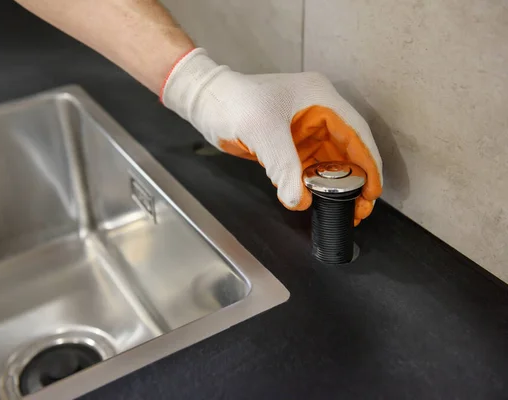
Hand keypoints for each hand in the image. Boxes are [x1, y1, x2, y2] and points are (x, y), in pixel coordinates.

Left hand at [161, 48, 382, 223]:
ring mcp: (304, 126)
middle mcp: (317, 111)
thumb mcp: (263, 133)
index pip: (356, 133)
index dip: (368, 163)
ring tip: (346, 209)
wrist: (206, 102)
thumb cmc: (233, 102)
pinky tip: (318, 198)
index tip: (373, 191)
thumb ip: (284, 168)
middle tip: (361, 208)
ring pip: (330, 159)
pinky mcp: (289, 140)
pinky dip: (314, 181)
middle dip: (356, 179)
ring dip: (336, 184)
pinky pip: (310, 164)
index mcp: (320, 99)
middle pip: (348, 148)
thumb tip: (299, 200)